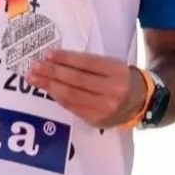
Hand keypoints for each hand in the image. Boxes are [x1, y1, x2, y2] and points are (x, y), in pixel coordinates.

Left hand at [27, 50, 146, 128]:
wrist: (140, 103)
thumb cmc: (121, 79)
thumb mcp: (113, 65)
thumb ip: (91, 64)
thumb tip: (58, 60)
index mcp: (117, 71)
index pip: (88, 63)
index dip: (67, 59)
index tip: (49, 54)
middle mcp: (112, 90)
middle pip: (77, 80)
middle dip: (53, 72)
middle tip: (35, 66)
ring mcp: (103, 108)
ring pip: (71, 95)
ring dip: (50, 86)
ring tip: (34, 78)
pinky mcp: (95, 120)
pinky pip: (71, 107)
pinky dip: (57, 97)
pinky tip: (48, 90)